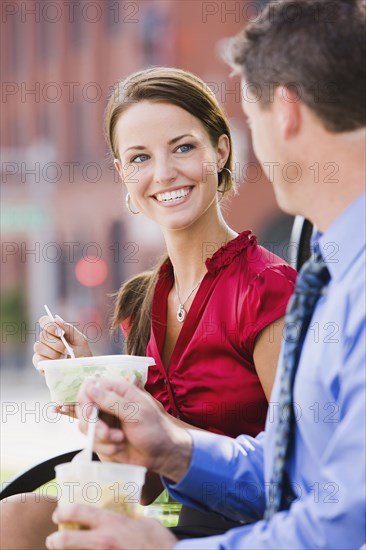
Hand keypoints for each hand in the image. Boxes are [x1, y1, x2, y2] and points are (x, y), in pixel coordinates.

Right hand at [33, 315, 91, 370]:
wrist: (82, 370)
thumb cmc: (82, 354)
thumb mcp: (80, 340)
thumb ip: (69, 329)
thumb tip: (56, 318)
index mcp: (55, 331)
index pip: (44, 321)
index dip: (50, 325)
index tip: (60, 333)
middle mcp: (46, 339)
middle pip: (43, 335)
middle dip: (57, 344)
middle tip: (68, 351)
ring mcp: (41, 351)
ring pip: (38, 346)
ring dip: (53, 353)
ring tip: (63, 358)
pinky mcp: (38, 362)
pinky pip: (37, 358)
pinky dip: (47, 361)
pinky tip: (56, 363)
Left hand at [46, 503, 176, 549]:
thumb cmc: (160, 544)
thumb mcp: (146, 523)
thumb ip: (132, 518)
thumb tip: (128, 516)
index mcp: (112, 524)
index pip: (78, 511)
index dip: (63, 511)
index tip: (59, 513)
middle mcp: (103, 542)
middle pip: (64, 541)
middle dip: (55, 541)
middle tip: (54, 539)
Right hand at [76, 378, 191, 480]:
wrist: (162, 454)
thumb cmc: (155, 428)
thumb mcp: (137, 413)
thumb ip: (113, 401)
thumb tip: (91, 388)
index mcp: (118, 391)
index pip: (90, 386)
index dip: (85, 399)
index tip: (92, 413)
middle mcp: (107, 404)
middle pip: (83, 408)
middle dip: (93, 424)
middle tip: (107, 434)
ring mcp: (104, 422)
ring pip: (85, 426)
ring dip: (101, 438)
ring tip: (120, 440)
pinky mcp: (103, 439)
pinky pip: (92, 442)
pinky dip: (105, 447)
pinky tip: (119, 448)